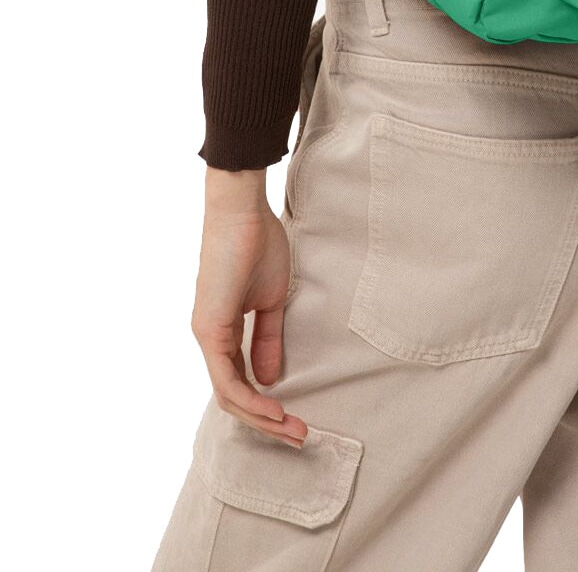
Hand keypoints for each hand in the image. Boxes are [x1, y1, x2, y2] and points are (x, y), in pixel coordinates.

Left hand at [191, 167, 307, 446]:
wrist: (242, 213)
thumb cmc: (258, 244)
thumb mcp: (271, 299)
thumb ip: (268, 338)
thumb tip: (269, 377)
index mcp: (223, 329)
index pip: (240, 381)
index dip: (266, 404)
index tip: (295, 417)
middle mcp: (210, 338)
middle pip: (232, 397)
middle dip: (266, 422)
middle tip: (299, 436)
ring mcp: (206, 335)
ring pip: (228, 394)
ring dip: (261, 417)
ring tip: (292, 430)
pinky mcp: (209, 329)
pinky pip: (226, 378)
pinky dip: (248, 399)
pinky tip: (272, 409)